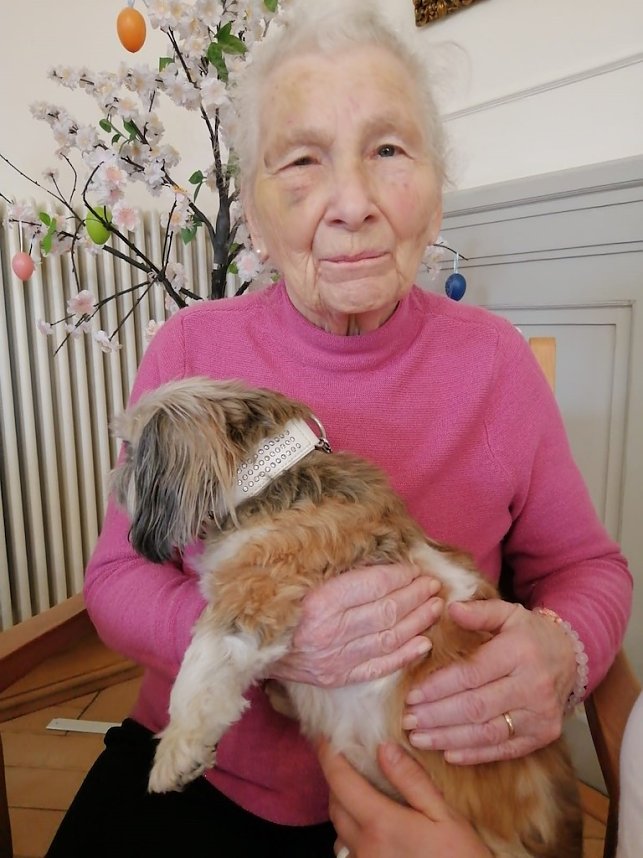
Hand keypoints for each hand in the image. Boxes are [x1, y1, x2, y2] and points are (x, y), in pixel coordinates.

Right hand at [272, 564, 442, 685]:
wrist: (247, 644)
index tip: (415, 569)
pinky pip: (378, 667)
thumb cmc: (275, 603)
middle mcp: (328, 631)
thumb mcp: (300, 578)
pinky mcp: (335, 677)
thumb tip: (381, 566)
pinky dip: (404, 656)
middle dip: (416, 597)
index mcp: (319, 601)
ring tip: (434, 608)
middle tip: (434, 586)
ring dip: (417, 622)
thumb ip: (340, 574)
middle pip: (386, 612)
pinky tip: (423, 643)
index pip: (372, 586)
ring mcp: (333, 659)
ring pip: (388, 638)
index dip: (400, 577)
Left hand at [318, 740, 492, 857]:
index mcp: (381, 824)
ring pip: (339, 829)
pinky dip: (353, 831)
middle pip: (335, 804)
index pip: (341, 782)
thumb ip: (412, 780)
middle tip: (348, 758)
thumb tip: (383, 747)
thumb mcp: (445, 816)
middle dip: (337, 778)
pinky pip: (350, 849)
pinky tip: (373, 825)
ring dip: (344, 806)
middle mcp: (364, 846)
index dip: (328, 755)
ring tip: (362, 790)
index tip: (324, 737)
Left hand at [403, 599, 577, 762]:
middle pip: (476, 707)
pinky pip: (504, 750)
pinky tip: (448, 753)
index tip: (411, 695)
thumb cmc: (529, 634)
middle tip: (407, 720)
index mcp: (519, 652)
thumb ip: (479, 611)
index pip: (471, 673)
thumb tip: (450, 608)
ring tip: (419, 738)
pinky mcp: (543, 736)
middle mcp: (533, 686)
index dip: (438, 687)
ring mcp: (540, 715)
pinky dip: (474, 754)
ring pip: (488, 733)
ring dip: (449, 739)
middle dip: (437, 716)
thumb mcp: (508, 613)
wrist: (571, 657)